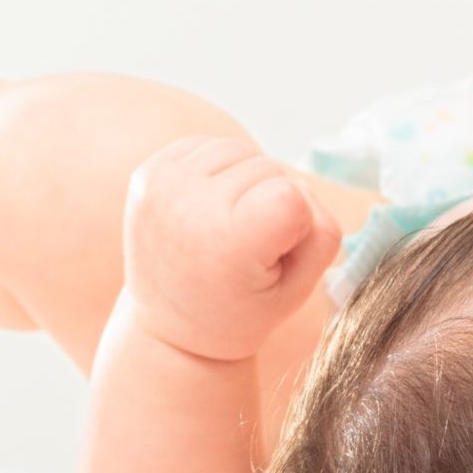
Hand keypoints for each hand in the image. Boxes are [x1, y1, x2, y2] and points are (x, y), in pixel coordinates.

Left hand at [119, 137, 340, 362]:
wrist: (171, 326)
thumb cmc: (243, 311)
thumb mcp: (301, 290)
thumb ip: (323, 233)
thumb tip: (295, 184)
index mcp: (226, 242)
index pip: (292, 194)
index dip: (295, 225)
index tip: (268, 257)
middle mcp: (187, 207)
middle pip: (269, 168)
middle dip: (272, 203)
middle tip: (245, 251)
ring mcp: (162, 186)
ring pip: (239, 150)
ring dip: (246, 182)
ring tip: (229, 226)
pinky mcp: (148, 172)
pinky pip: (208, 145)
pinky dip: (220, 172)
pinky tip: (209, 209)